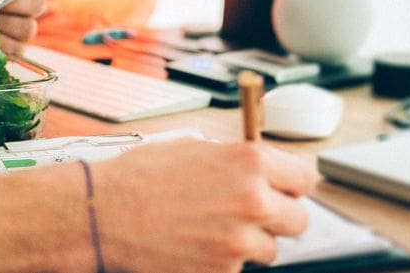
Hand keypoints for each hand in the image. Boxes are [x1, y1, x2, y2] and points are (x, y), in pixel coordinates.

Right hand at [91, 140, 317, 272]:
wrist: (105, 214)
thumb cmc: (141, 177)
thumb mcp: (195, 148)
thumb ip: (236, 161)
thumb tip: (260, 169)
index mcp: (250, 163)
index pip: (304, 179)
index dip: (290, 184)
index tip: (283, 189)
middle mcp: (254, 201)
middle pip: (298, 220)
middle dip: (278, 217)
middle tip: (251, 214)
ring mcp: (240, 242)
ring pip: (270, 250)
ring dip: (250, 243)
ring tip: (215, 231)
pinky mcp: (223, 272)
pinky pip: (238, 269)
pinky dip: (222, 261)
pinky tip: (197, 246)